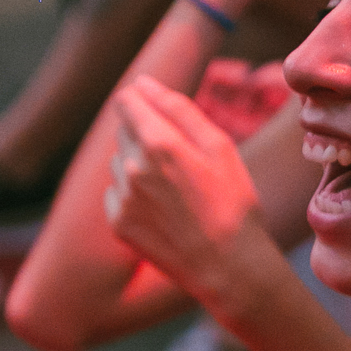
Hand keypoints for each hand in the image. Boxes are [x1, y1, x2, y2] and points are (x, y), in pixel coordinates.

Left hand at [104, 75, 269, 307]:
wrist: (229, 267)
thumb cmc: (233, 202)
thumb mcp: (219, 146)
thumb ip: (178, 108)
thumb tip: (144, 83)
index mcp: (158, 143)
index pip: (127, 100)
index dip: (142, 100)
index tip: (158, 112)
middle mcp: (132, 168)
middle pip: (124, 131)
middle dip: (146, 136)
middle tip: (182, 163)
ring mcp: (122, 198)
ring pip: (119, 163)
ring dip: (139, 167)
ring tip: (175, 191)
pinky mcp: (117, 223)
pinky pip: (117, 194)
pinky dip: (134, 196)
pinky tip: (163, 211)